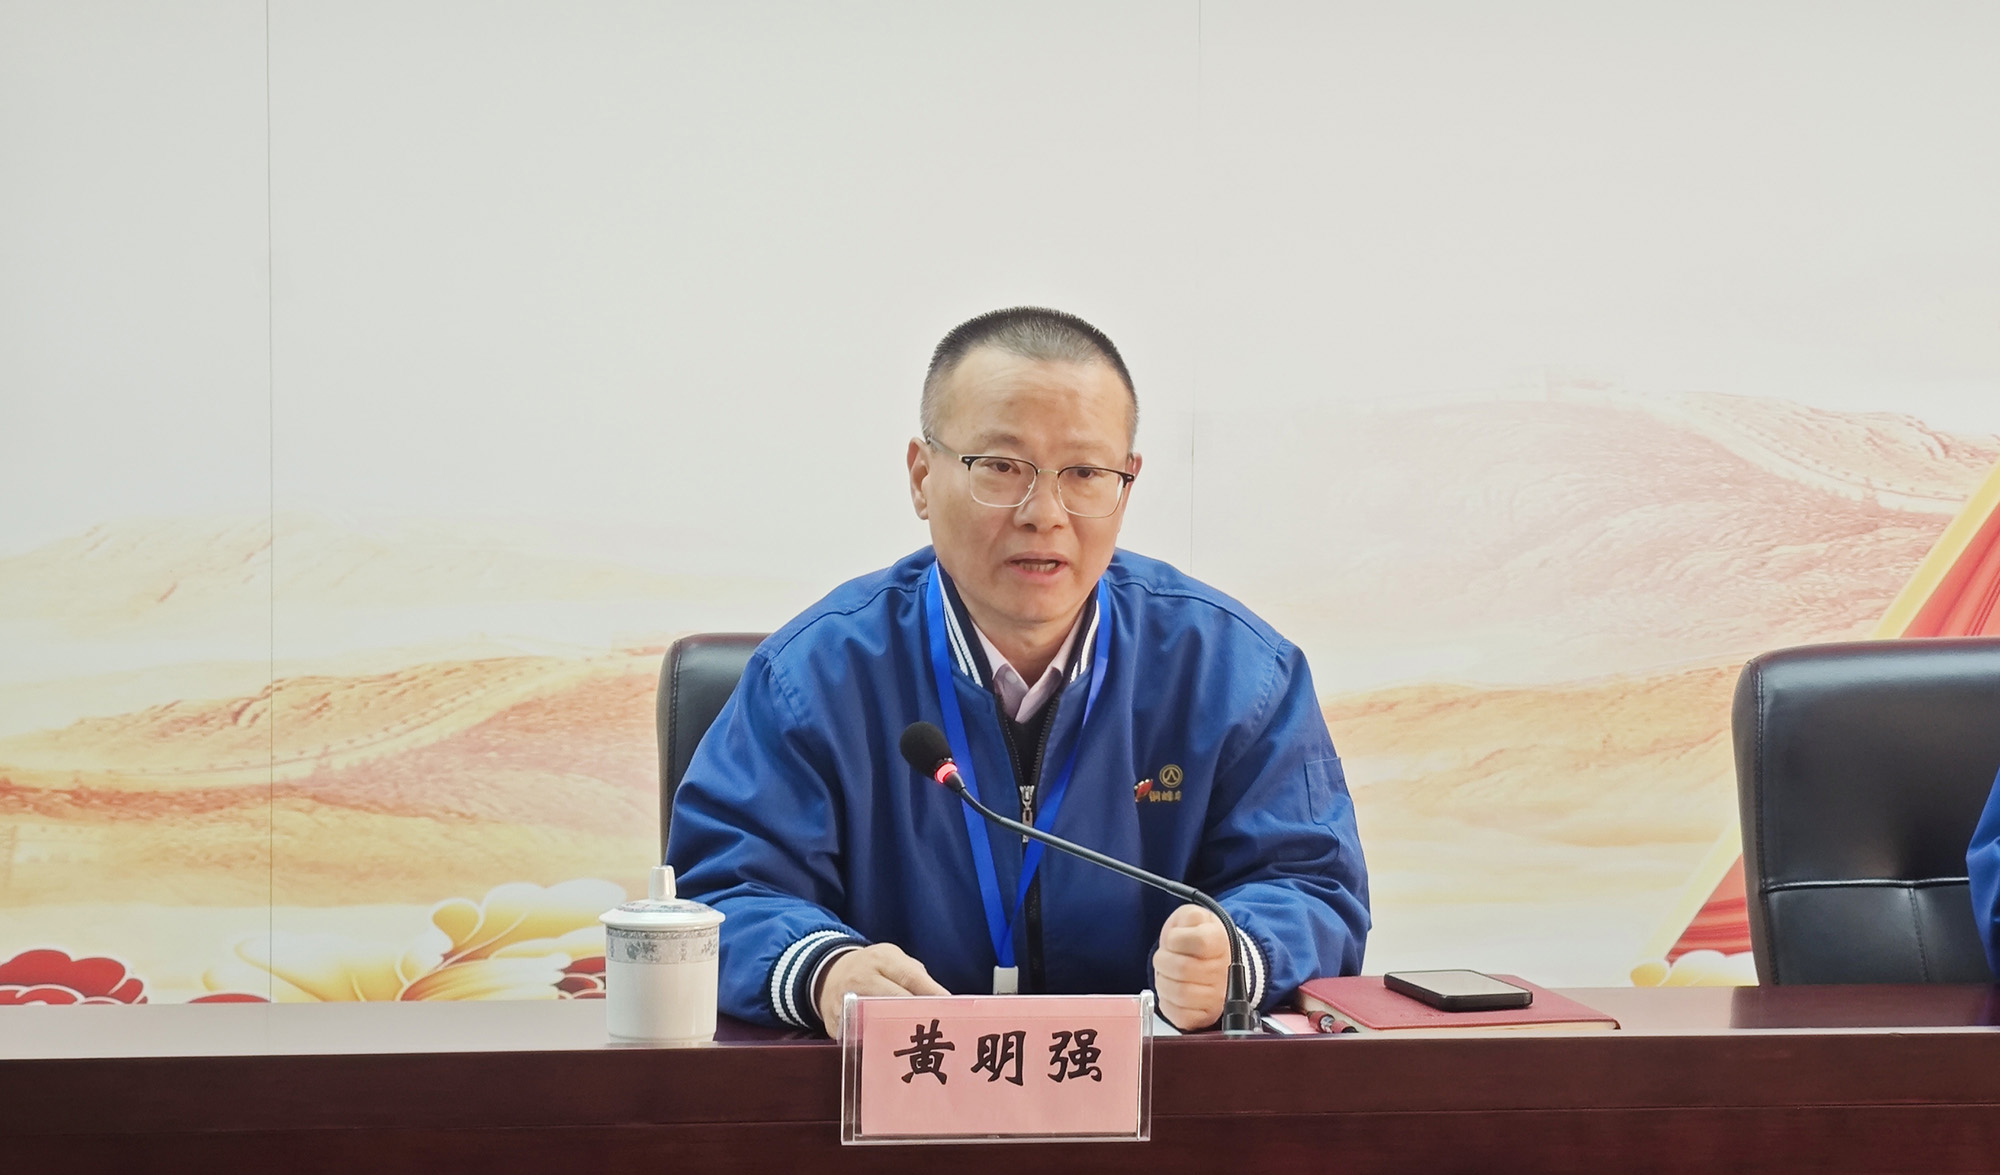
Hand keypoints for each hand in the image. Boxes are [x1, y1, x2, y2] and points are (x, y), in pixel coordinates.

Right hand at [815, 943, 949, 1038]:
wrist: (830, 974)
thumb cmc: (873, 969)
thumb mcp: (893, 960)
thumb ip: (916, 976)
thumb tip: (942, 1001)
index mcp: (881, 959)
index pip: (911, 976)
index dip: (932, 994)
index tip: (952, 1010)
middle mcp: (862, 979)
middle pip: (895, 1000)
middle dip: (919, 1016)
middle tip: (940, 1032)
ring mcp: (846, 1002)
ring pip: (878, 1023)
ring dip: (900, 1035)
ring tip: (923, 1049)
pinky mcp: (837, 1025)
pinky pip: (861, 1039)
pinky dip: (879, 1047)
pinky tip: (896, 1056)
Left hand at [1152, 903, 1230, 1029]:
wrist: (1211, 962)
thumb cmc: (1196, 940)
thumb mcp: (1193, 917)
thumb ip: (1189, 916)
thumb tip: (1186, 926)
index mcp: (1221, 942)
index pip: (1199, 941)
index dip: (1176, 939)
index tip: (1173, 939)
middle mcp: (1224, 972)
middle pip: (1183, 969)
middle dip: (1163, 960)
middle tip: (1165, 957)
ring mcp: (1216, 997)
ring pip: (1179, 993)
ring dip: (1164, 981)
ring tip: (1168, 974)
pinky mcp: (1204, 1016)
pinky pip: (1179, 1015)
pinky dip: (1167, 1002)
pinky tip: (1171, 989)